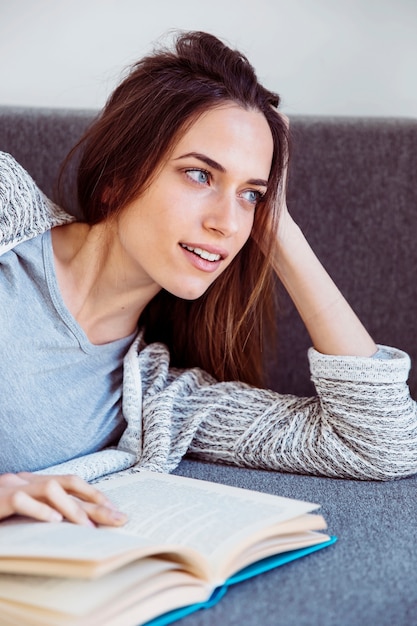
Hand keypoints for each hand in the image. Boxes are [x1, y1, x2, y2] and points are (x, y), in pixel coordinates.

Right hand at [0, 472, 127, 525]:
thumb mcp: (22, 509)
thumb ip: (44, 510)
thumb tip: (78, 523)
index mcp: (34, 481)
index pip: (72, 483)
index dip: (96, 496)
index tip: (117, 512)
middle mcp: (26, 480)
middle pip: (69, 483)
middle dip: (96, 501)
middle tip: (118, 519)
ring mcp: (12, 486)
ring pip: (50, 489)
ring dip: (72, 509)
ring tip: (88, 528)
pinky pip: (21, 501)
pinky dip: (39, 510)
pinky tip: (54, 521)